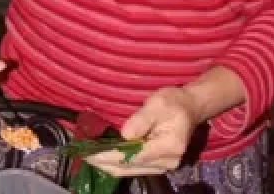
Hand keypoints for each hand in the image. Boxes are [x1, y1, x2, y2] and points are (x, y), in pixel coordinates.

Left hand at [85, 87, 199, 176]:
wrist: (191, 107)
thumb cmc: (173, 102)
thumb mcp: (156, 103)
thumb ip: (140, 120)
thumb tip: (124, 135)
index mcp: (167, 146)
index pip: (132, 156)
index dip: (108, 156)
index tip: (89, 153)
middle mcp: (167, 162)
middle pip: (129, 168)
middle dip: (104, 163)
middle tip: (82, 155)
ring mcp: (164, 166)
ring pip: (129, 171)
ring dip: (108, 165)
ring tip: (89, 157)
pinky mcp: (158, 165)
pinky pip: (134, 168)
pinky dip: (117, 164)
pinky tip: (103, 158)